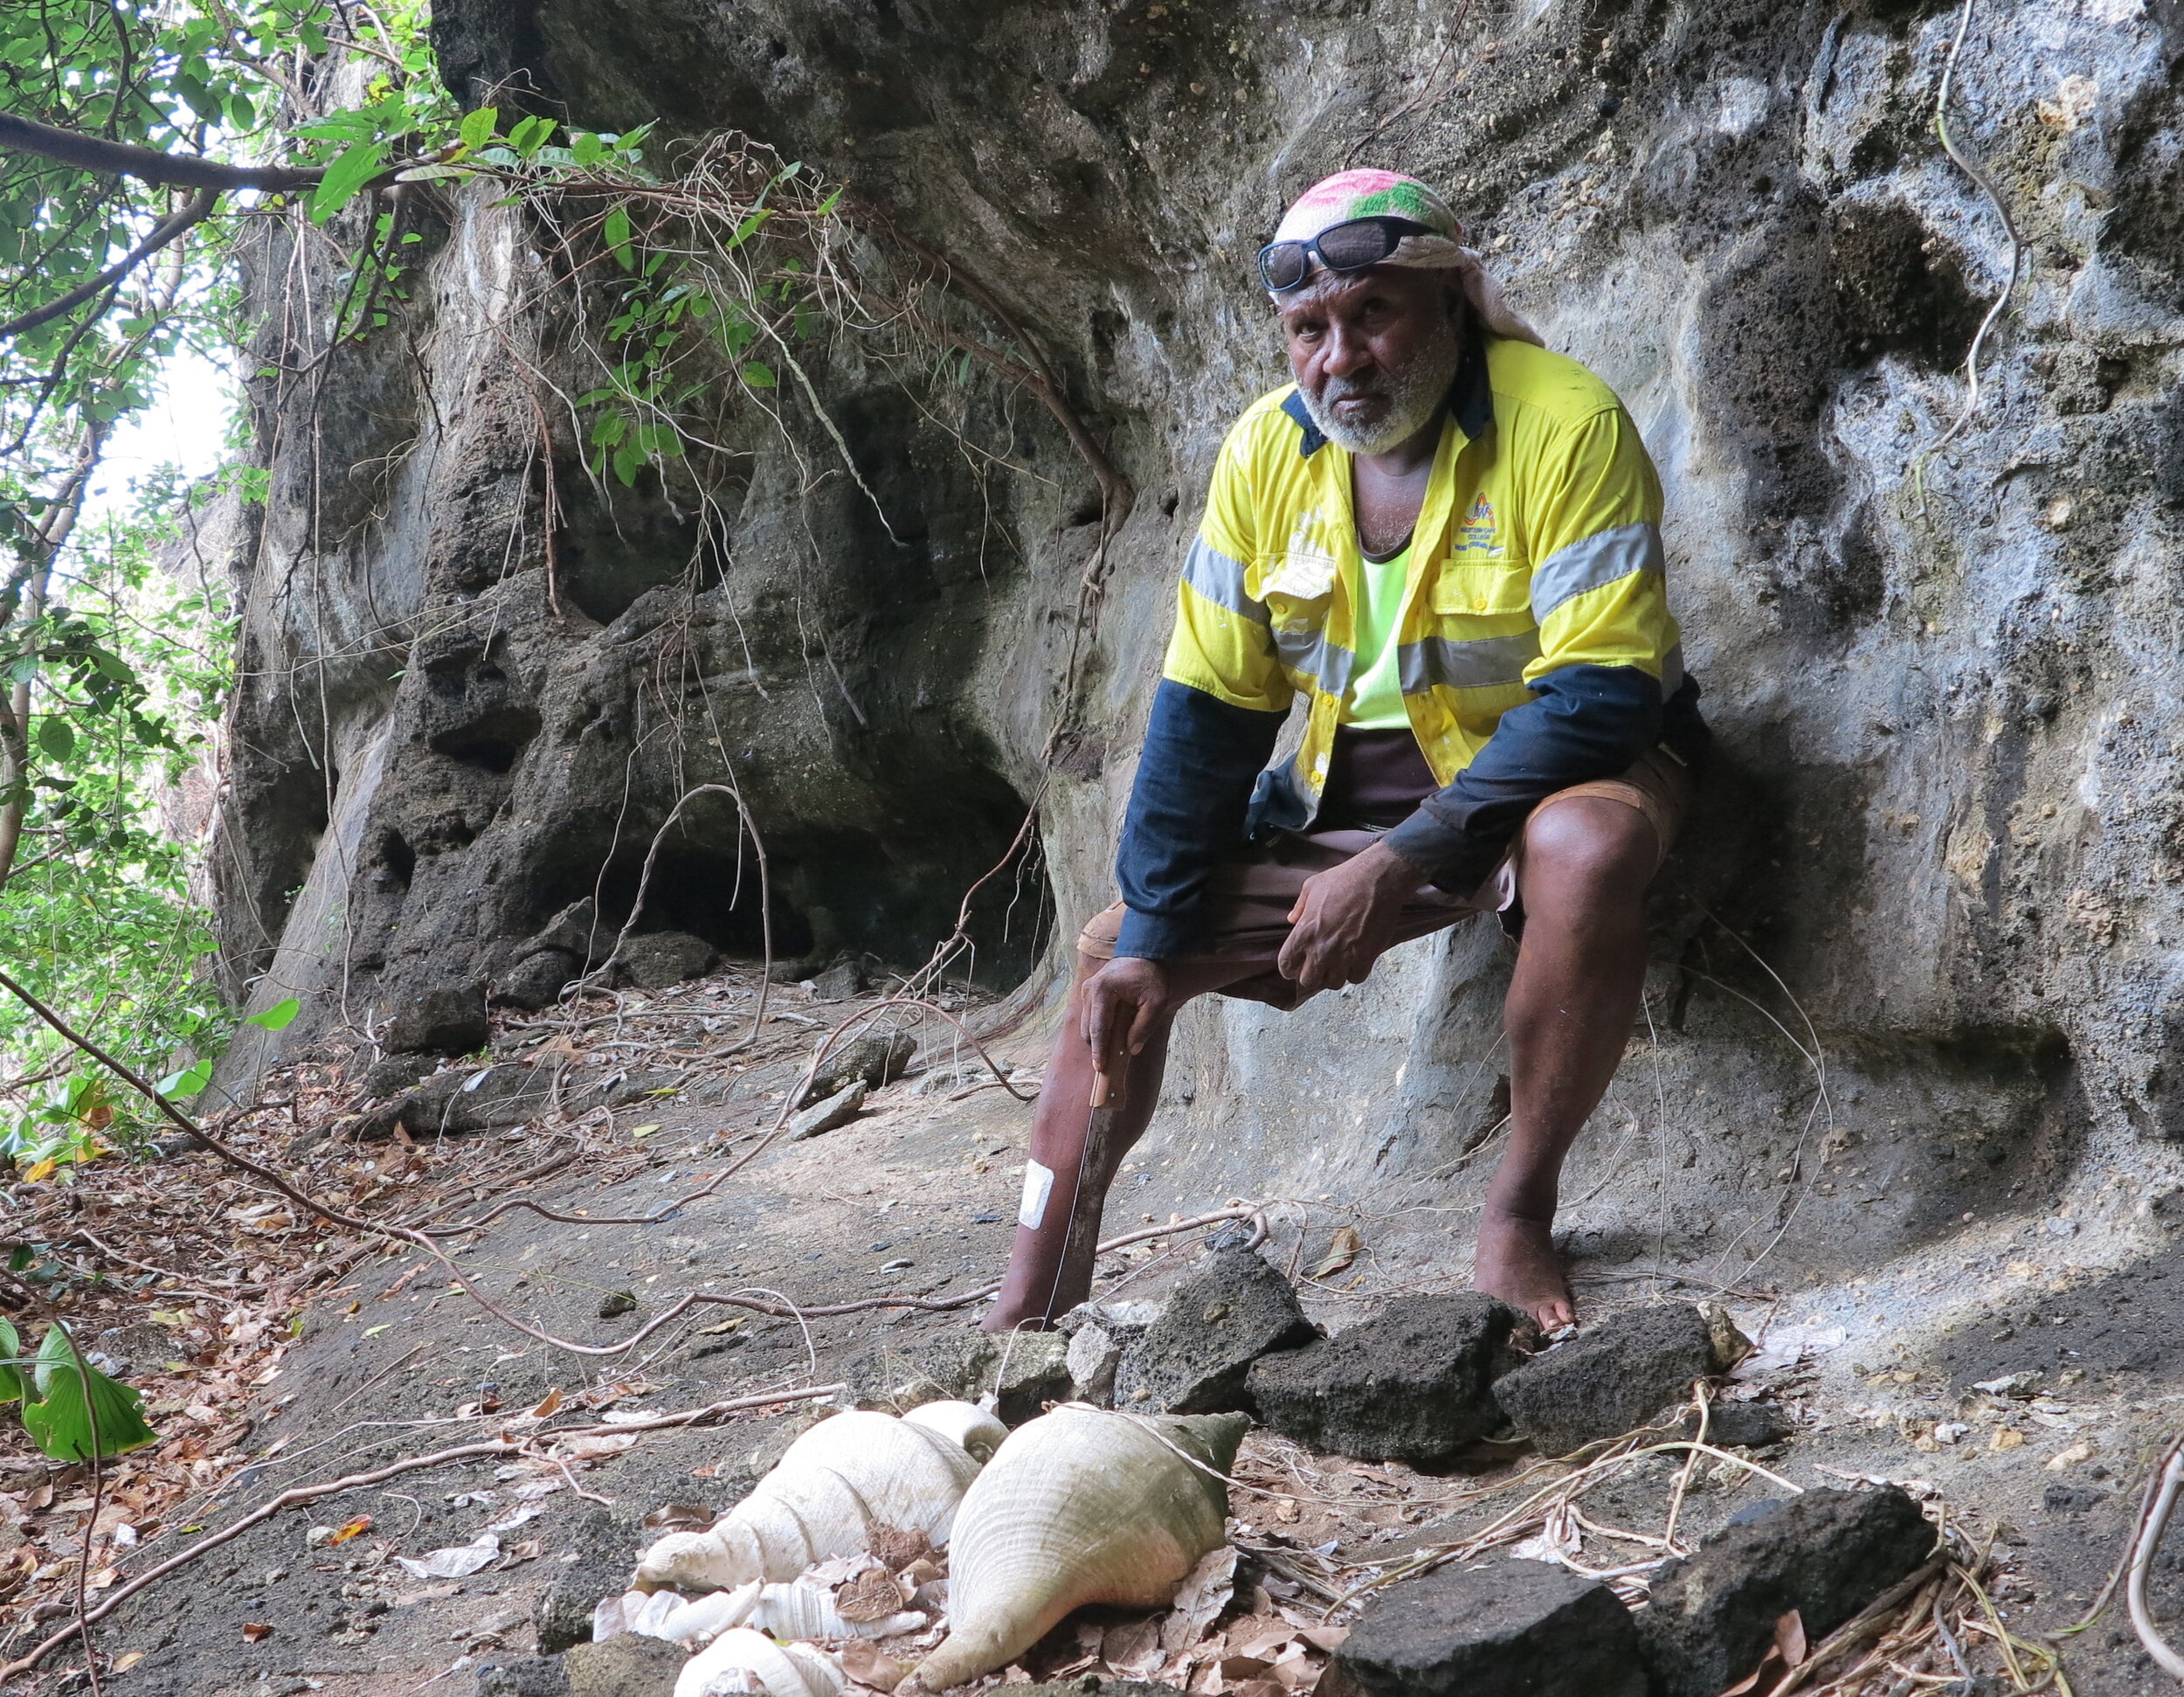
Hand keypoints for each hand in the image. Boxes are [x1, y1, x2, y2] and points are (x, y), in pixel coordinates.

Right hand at [1079, 956, 1176, 1075]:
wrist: (1144, 951)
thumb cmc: (1151, 975)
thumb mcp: (1156, 1002)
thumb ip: (1144, 1027)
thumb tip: (1132, 1050)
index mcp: (1103, 990)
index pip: (1098, 1028)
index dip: (1099, 1050)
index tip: (1100, 1068)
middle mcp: (1089, 990)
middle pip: (1088, 1029)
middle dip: (1097, 1047)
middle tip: (1109, 1065)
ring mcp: (1087, 990)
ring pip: (1087, 1024)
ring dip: (1099, 1038)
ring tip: (1114, 1051)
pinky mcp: (1090, 992)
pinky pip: (1091, 1017)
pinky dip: (1099, 1028)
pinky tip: (1114, 1035)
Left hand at [1277, 839, 1423, 995]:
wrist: (1378, 880)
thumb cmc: (1344, 879)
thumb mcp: (1312, 886)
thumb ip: (1299, 906)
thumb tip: (1292, 919)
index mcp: (1305, 932)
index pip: (1286, 964)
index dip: (1288, 967)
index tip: (1294, 965)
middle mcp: (1323, 948)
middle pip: (1308, 981)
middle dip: (1310, 974)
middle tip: (1316, 966)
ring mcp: (1345, 955)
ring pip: (1333, 983)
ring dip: (1333, 975)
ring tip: (1336, 963)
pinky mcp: (1367, 956)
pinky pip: (1356, 978)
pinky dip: (1354, 973)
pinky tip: (1354, 961)